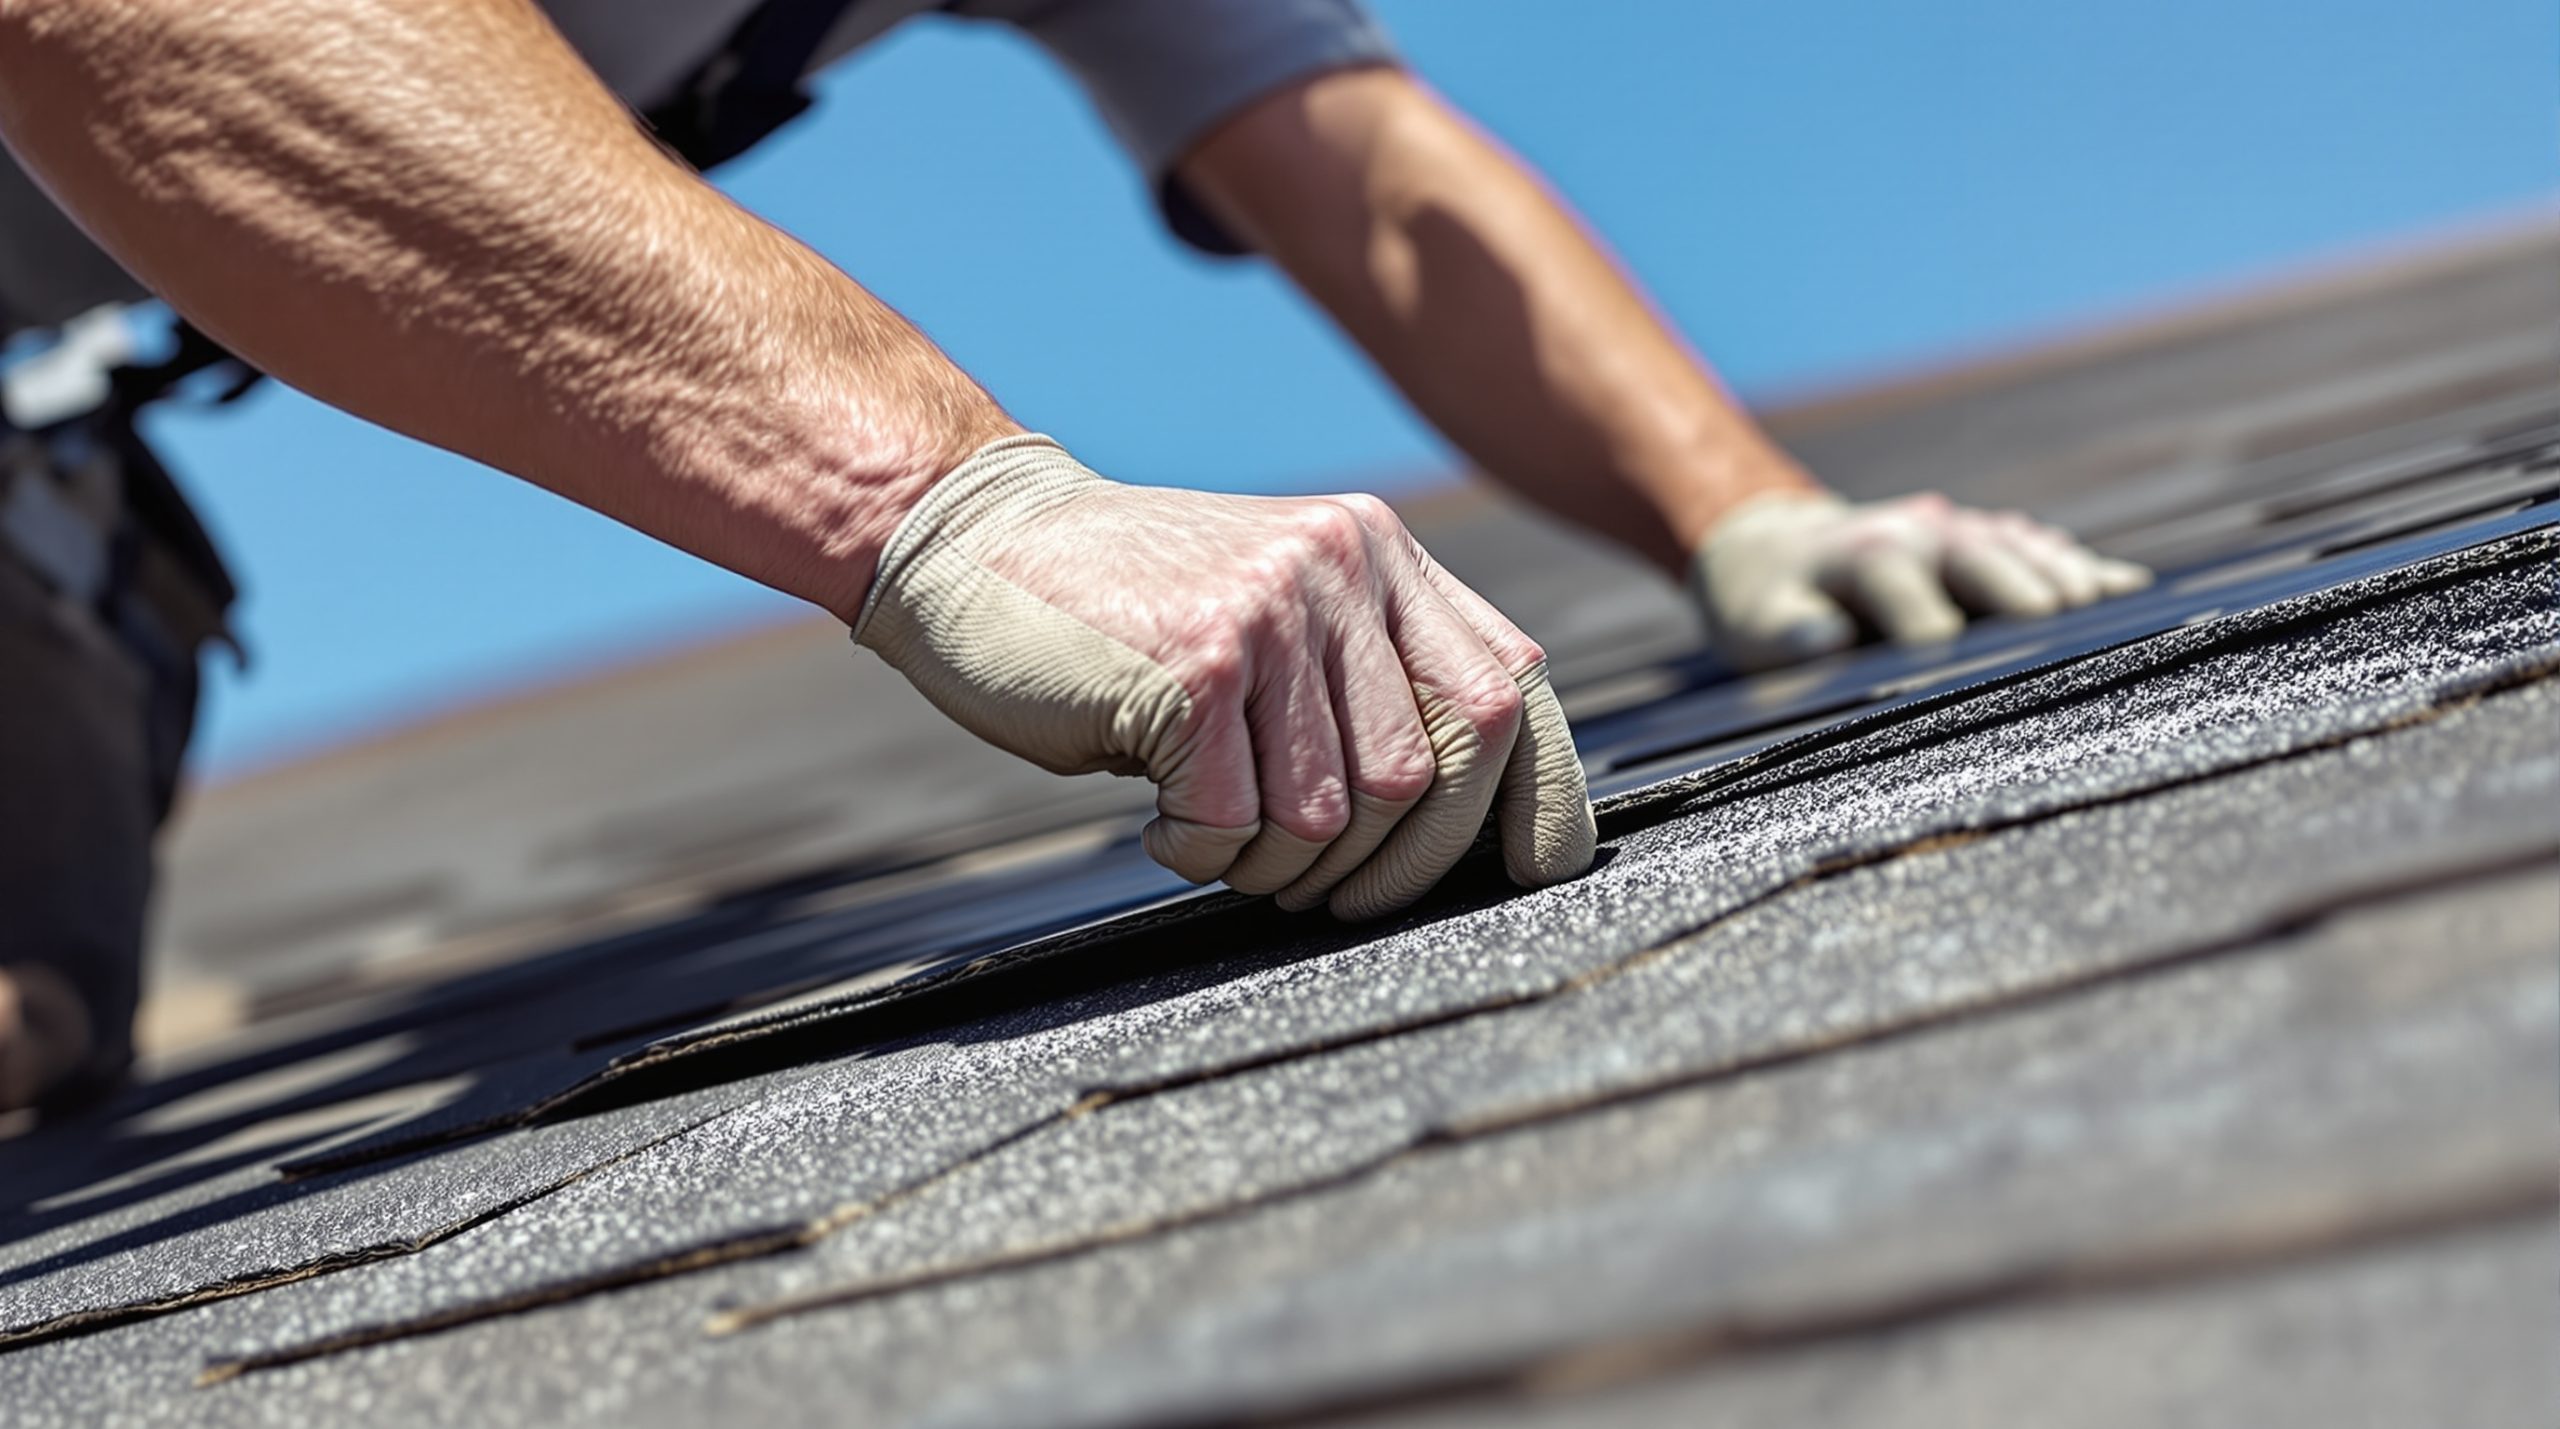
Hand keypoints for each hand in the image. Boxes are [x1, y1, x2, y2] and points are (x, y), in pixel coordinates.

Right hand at [855, 435, 1596, 918]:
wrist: (972, 543)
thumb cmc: (1128, 611)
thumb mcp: (1280, 609)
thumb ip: (1371, 671)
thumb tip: (1473, 811)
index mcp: (1382, 556)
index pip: (1514, 691)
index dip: (1538, 802)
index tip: (1531, 877)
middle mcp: (1345, 566)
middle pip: (1430, 773)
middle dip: (1384, 866)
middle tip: (1311, 884)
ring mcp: (1271, 610)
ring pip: (1335, 813)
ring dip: (1274, 862)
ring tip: (1214, 829)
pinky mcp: (1196, 666)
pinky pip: (1237, 823)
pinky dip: (1198, 851)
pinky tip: (1159, 818)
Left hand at [1687, 491, 2151, 671]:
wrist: (1773, 548)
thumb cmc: (1765, 603)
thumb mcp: (1754, 622)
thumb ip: (1785, 632)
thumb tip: (1821, 638)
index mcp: (1861, 555)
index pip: (1897, 584)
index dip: (1922, 622)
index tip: (1946, 663)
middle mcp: (1919, 534)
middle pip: (1977, 556)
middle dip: (2014, 588)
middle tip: (2058, 627)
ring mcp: (1960, 533)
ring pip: (2019, 548)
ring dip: (2063, 574)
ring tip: (2110, 607)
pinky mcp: (1988, 543)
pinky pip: (2042, 550)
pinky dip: (2081, 567)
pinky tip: (2127, 588)